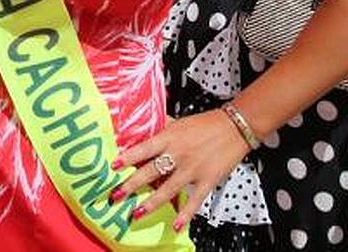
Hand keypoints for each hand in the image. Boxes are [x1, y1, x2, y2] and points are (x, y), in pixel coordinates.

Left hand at [114, 109, 251, 230]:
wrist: (234, 127)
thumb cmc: (205, 124)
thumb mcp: (178, 122)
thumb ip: (160, 129)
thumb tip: (140, 131)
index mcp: (169, 137)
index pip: (143, 148)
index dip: (128, 157)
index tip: (113, 166)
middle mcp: (178, 153)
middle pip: (151, 171)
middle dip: (131, 185)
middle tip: (116, 195)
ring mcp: (192, 168)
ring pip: (168, 188)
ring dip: (151, 203)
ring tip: (137, 213)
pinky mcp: (207, 180)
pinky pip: (194, 200)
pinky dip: (185, 214)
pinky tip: (176, 225)